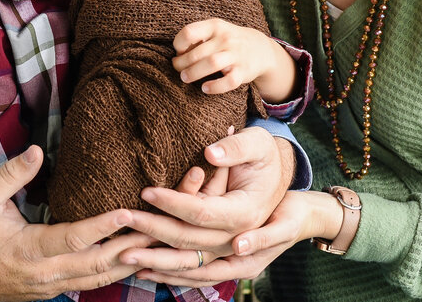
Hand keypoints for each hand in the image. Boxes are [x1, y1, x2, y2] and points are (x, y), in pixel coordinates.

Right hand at [0, 145, 150, 301]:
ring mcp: (48, 288)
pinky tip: (131, 260)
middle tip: (161, 230)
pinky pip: (88, 285)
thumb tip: (37, 150)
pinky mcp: (49, 292)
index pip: (73, 239)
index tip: (129, 211)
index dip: (102, 227)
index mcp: (27, 250)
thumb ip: (11, 174)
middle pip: (97, 266)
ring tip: (157, 245)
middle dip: (131, 248)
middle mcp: (43, 275)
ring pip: (97, 280)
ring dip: (128, 263)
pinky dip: (112, 273)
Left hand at [119, 127, 294, 281]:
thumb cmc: (271, 164)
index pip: (201, 211)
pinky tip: (145, 271)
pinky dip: (170, 275)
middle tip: (123, 221)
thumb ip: (236, 149)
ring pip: (189, 265)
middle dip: (153, 232)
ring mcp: (232, 257)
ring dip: (156, 262)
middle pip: (189, 241)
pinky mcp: (227, 264)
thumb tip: (210, 155)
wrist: (298, 206)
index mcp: (245, 213)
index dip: (172, 202)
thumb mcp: (259, 146)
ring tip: (123, 256)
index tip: (145, 192)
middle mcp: (238, 241)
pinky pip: (195, 274)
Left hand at [172, 18, 296, 101]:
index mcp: (215, 26)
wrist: (259, 49)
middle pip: (198, 52)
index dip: (179, 44)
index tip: (178, 52)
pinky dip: (215, 87)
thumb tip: (177, 54)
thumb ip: (197, 38)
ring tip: (185, 78)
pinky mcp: (244, 72)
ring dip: (194, 73)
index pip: (189, 32)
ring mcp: (236, 55)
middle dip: (182, 63)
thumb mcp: (214, 31)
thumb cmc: (227, 41)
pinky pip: (229, 81)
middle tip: (178, 69)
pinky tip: (204, 88)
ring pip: (211, 64)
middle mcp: (226, 38)